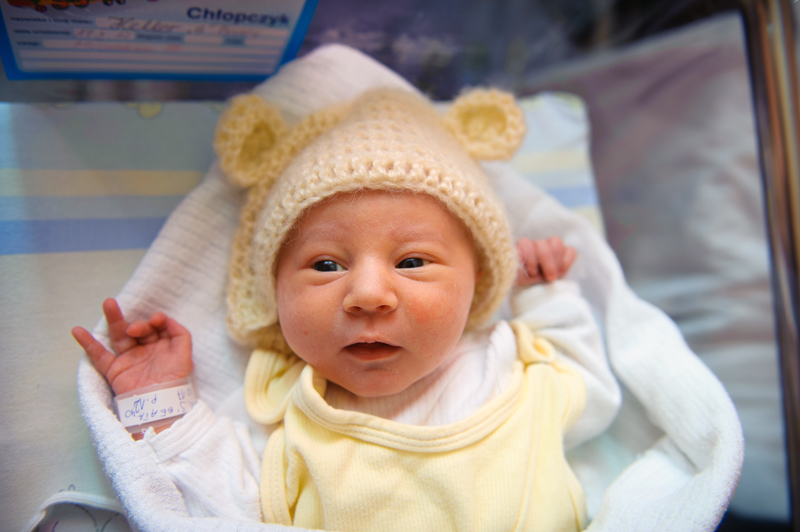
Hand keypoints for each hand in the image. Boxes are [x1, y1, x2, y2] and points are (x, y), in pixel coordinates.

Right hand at [72, 298, 192, 395]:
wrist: (159, 406)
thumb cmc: (174, 382)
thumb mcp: (184, 356)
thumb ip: (180, 334)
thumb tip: (166, 318)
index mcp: (162, 346)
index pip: (157, 327)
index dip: (156, 321)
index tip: (156, 321)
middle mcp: (145, 350)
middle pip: (137, 329)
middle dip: (136, 324)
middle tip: (133, 328)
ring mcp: (129, 359)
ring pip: (118, 336)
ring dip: (113, 319)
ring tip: (108, 303)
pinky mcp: (114, 370)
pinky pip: (99, 355)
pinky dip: (88, 344)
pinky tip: (77, 330)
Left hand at [516, 236, 576, 286]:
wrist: (536, 291)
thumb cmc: (523, 283)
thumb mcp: (516, 277)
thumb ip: (516, 266)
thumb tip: (520, 256)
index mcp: (521, 249)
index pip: (526, 243)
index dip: (530, 257)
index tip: (532, 274)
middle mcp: (535, 245)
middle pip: (542, 244)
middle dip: (546, 261)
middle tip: (549, 277)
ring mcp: (550, 247)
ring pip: (556, 242)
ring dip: (556, 260)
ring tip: (555, 275)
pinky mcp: (564, 253)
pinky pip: (570, 250)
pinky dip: (567, 261)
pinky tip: (562, 271)